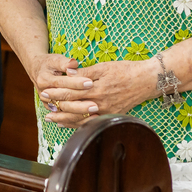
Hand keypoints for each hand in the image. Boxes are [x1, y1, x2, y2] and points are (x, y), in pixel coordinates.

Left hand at [37, 56, 157, 128]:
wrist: (147, 80)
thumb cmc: (126, 70)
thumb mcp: (104, 67)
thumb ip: (85, 73)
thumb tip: (67, 74)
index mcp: (97, 89)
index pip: (71, 92)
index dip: (56, 92)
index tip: (44, 91)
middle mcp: (101, 104)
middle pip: (73, 107)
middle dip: (56, 105)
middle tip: (43, 103)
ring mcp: (107, 112)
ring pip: (81, 119)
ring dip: (64, 119)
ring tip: (51, 119)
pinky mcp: (112, 116)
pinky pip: (91, 123)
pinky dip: (78, 124)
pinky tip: (69, 124)